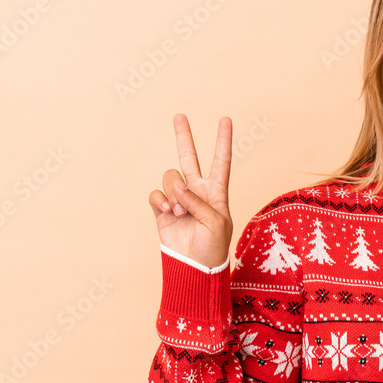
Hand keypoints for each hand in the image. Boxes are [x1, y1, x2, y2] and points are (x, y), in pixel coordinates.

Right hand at [147, 114, 233, 268]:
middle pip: (189, 158)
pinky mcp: (163, 210)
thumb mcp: (215, 222)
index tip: (225, 119)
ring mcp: (179, 199)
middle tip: (179, 115)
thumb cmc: (213, 246)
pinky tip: (169, 212)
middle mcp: (197, 191)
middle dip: (184, 137)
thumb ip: (196, 200)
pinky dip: (161, 201)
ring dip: (173, 193)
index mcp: (217, 191)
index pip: (221, 161)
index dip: (223, 141)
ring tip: (181, 212)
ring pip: (170, 178)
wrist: (195, 267)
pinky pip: (157, 194)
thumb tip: (177, 185)